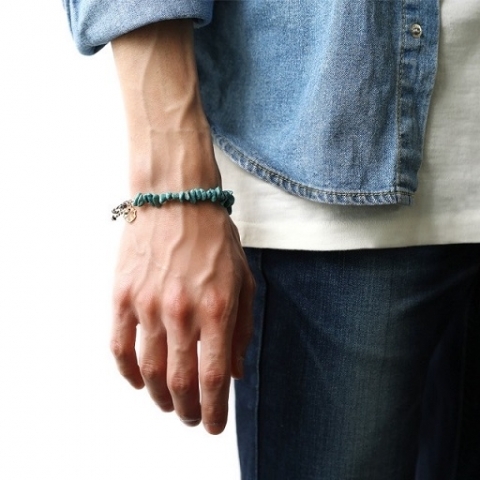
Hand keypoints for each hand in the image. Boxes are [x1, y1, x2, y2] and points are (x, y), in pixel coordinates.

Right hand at [110, 202, 254, 433]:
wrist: (176, 199)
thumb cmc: (214, 238)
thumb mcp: (242, 279)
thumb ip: (241, 329)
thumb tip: (234, 372)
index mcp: (216, 308)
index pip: (214, 377)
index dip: (214, 411)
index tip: (213, 426)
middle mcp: (181, 311)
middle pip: (180, 381)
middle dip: (188, 409)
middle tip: (191, 417)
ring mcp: (148, 304)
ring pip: (148, 370)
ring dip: (159, 396)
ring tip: (168, 403)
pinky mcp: (123, 296)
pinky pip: (120, 346)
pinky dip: (128, 372)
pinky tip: (138, 380)